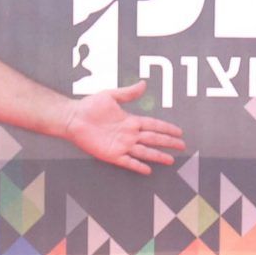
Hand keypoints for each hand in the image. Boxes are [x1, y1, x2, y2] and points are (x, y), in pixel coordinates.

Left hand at [64, 82, 185, 174]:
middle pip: (153, 139)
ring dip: (157, 156)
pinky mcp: (112, 155)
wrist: (73, 118)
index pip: (154, 125)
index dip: (167, 128)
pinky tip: (148, 170)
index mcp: (131, 121)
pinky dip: (138, 166)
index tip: (179, 131)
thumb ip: (128, 93)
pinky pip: (128, 162)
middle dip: (168, 142)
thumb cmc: (90, 106)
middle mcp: (129, 134)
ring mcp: (122, 145)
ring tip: (171, 160)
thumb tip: (143, 83)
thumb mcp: (110, 96)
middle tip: (182, 146)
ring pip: (144, 152)